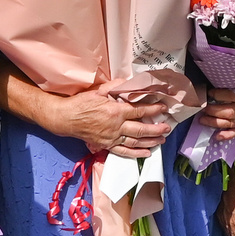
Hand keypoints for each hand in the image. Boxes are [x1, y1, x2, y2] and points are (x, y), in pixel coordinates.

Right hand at [47, 90, 174, 158]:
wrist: (66, 119)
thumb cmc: (81, 104)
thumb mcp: (98, 91)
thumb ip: (114, 87)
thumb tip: (128, 82)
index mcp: (116, 111)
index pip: (139, 111)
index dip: (153, 110)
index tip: (163, 108)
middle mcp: (116, 126)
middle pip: (141, 129)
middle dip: (156, 129)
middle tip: (167, 128)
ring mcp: (112, 138)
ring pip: (135, 142)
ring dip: (150, 141)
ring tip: (162, 140)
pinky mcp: (107, 145)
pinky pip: (124, 152)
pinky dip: (136, 153)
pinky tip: (147, 153)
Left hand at [198, 77, 234, 134]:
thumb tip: (217, 77)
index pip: (234, 96)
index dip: (220, 95)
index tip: (209, 92)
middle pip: (231, 112)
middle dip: (215, 111)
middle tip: (203, 108)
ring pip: (232, 123)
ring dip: (216, 123)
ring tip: (203, 120)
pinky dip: (228, 135)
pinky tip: (217, 136)